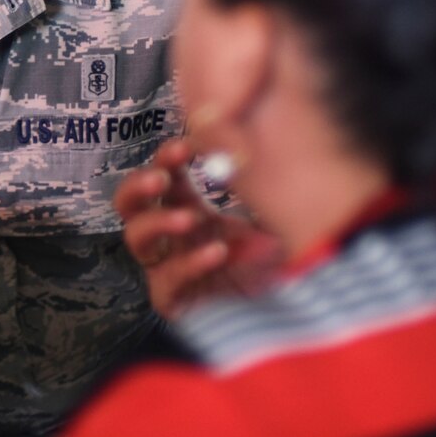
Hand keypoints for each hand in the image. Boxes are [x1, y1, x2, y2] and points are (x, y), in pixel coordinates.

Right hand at [114, 137, 283, 316]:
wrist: (305, 305)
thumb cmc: (288, 254)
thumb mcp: (271, 208)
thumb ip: (252, 175)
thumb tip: (241, 131)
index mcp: (191, 209)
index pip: (164, 175)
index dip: (167, 157)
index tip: (187, 145)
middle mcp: (175, 236)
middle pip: (130, 204)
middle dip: (139, 186)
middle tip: (161, 179)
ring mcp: (171, 268)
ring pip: (136, 240)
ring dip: (158, 222)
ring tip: (188, 220)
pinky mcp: (176, 302)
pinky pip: (167, 281)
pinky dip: (189, 264)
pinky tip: (216, 253)